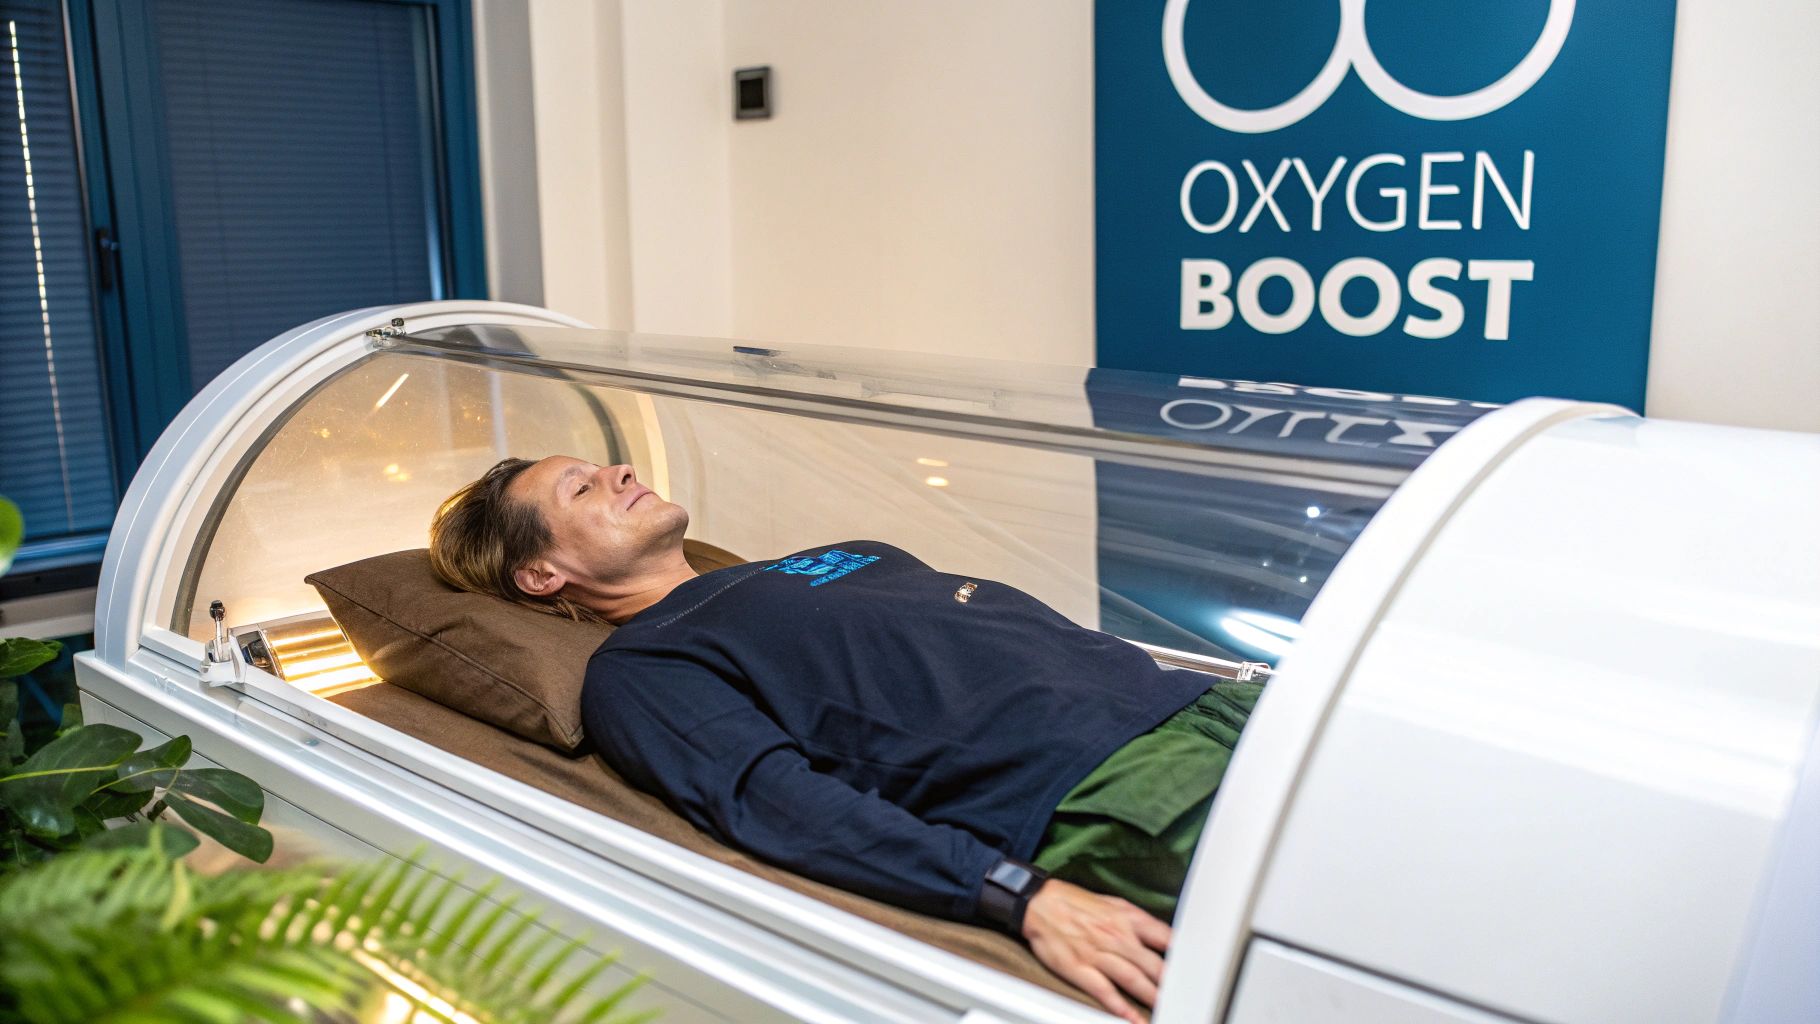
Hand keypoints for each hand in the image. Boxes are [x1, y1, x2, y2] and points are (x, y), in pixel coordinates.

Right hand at [1021, 878, 1171, 1023]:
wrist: (1039, 903)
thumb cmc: (1076, 903)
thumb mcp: (1115, 903)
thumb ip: (1140, 922)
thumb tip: (1165, 936)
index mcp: (1128, 919)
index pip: (1166, 938)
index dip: (1183, 956)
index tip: (1195, 970)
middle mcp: (1116, 937)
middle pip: (1153, 965)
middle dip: (1171, 984)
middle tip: (1185, 998)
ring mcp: (1098, 954)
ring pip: (1132, 979)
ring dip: (1151, 997)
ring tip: (1165, 1010)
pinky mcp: (1079, 968)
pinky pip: (1103, 990)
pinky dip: (1118, 1006)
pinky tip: (1131, 1017)